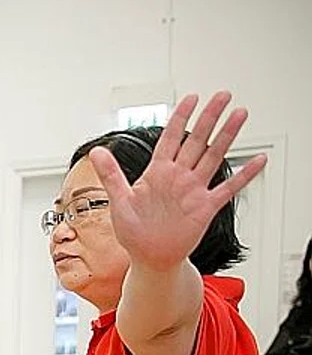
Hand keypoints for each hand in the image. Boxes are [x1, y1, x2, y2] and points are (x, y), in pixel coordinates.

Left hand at [88, 91, 266, 272]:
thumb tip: (96, 151)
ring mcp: (194, 190)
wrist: (150, 258)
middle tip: (222, 96)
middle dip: (209, 117)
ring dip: (227, 136)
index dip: (180, 118)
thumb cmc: (134, 232)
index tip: (191, 98)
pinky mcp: (206, 207)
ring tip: (239, 114)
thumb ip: (110, 174)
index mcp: (157, 173)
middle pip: (197, 140)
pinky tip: (258, 160)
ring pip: (214, 156)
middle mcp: (178, 177)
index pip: (170, 138)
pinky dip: (244, 175)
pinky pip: (229, 188)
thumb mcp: (119, 201)